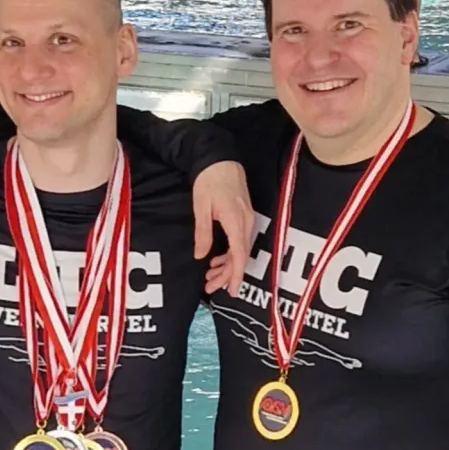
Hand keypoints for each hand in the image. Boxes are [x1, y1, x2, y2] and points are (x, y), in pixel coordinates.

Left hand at [191, 161, 254, 295]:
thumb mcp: (201, 207)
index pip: (239, 255)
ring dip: (226, 265)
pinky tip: (217, 259)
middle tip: (210, 287)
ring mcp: (247, 219)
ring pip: (240, 250)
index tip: (231, 290)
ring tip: (210, 276)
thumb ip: (203, 233)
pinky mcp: (244, 216)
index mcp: (236, 221)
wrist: (220, 159)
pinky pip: (240, 240)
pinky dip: (230, 253)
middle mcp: (246, 222)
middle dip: (226, 275)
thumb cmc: (209, 180)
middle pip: (240, 256)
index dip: (236, 275)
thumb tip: (201, 255)